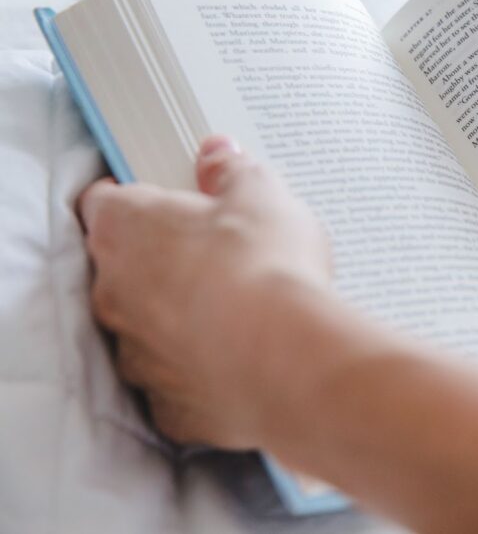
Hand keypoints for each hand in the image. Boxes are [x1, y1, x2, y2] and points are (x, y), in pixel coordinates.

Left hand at [79, 136, 332, 447]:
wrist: (288, 359)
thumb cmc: (266, 269)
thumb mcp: (261, 195)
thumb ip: (233, 172)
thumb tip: (219, 156)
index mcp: (125, 230)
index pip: (105, 202)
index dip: (137, 196)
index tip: (171, 197)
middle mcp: (114, 293)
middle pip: (126, 268)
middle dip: (165, 260)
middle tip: (220, 252)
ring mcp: (136, 354)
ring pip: (149, 328)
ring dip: (183, 318)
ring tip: (242, 309)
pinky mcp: (167, 404)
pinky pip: (178, 380)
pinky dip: (204, 369)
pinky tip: (244, 357)